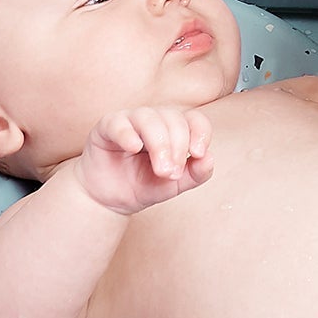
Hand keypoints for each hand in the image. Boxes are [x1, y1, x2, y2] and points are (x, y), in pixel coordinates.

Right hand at [76, 108, 212, 215]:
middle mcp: (154, 120)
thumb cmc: (141, 186)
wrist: (109, 199)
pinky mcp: (107, 127)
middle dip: (178, 147)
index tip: (199, 154)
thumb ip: (195, 174)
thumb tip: (210, 159)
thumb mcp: (174, 185)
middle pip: (174, 118)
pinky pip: (118, 123)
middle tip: (172, 173)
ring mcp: (130, 121)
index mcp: (174, 129)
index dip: (200, 133)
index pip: (194, 119)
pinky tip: (134, 148)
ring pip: (149, 118)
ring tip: (160, 170)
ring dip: (159, 144)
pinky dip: (128, 134)